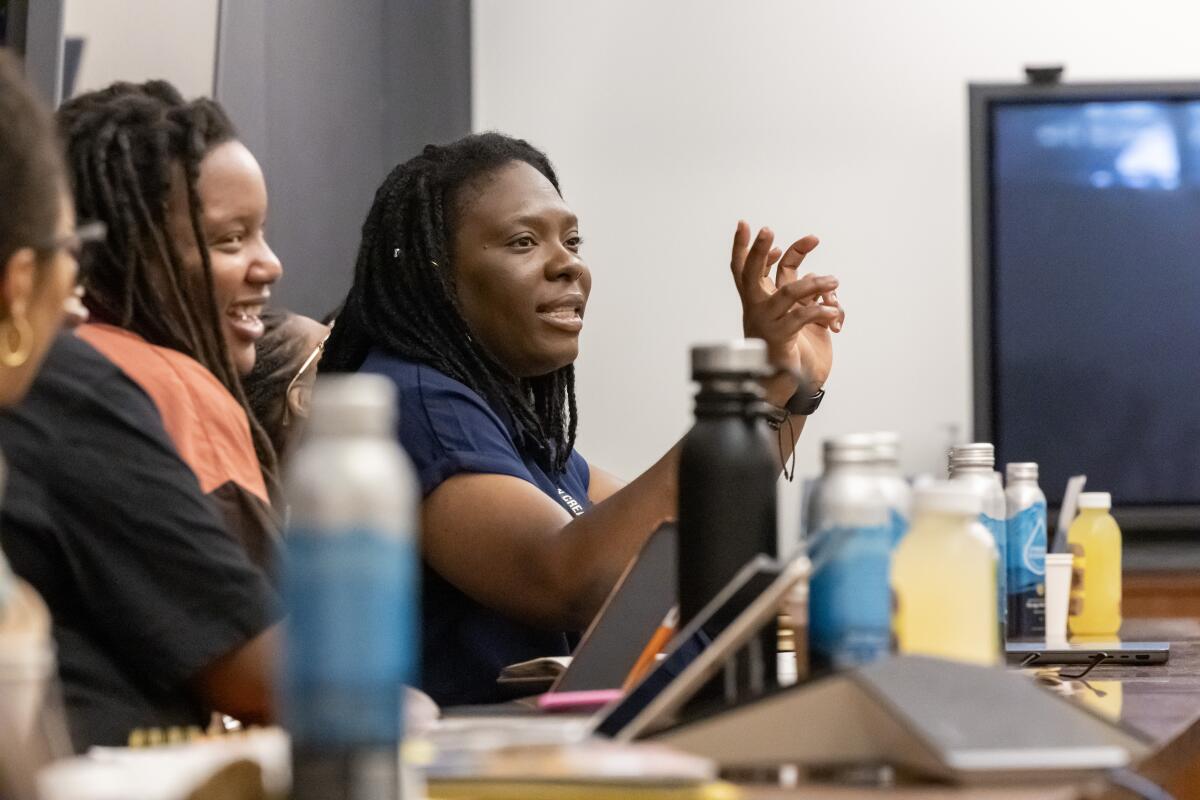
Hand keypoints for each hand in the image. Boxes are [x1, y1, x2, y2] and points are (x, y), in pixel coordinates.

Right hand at [729, 221, 844, 402]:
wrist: (790, 384)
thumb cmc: (795, 347)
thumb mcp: (800, 311)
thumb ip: (805, 290)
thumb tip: (814, 273)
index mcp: (759, 299)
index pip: (745, 268)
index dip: (742, 246)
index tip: (747, 225)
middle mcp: (758, 308)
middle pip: (750, 274)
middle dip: (757, 250)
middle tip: (767, 230)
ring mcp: (767, 322)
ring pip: (788, 293)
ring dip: (814, 284)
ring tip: (835, 282)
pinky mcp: (781, 338)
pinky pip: (802, 317)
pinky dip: (823, 312)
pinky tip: (836, 315)